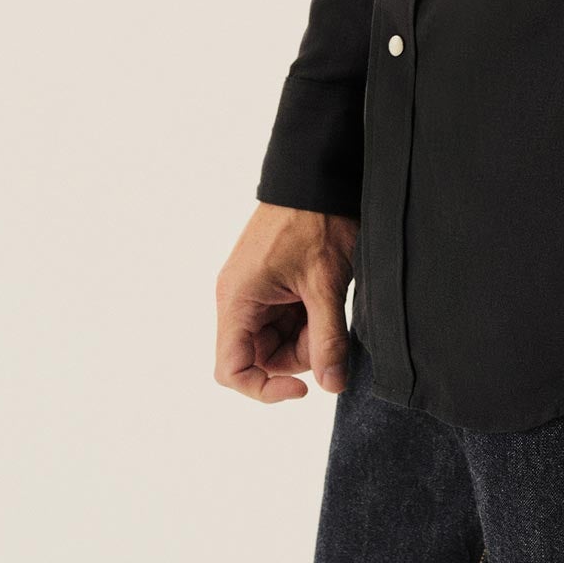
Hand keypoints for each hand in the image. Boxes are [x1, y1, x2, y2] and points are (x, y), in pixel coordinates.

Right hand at [215, 203, 357, 403]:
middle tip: (328, 328)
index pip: (231, 370)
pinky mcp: (271, 283)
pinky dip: (307, 318)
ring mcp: (254, 290)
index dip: (265, 388)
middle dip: (298, 355)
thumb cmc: (315, 221)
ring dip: (306, 335)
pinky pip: (284, 318)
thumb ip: (327, 339)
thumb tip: (332, 385)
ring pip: (276, 339)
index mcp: (237, 300)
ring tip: (329, 302)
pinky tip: (324, 296)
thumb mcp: (325, 284)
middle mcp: (238, 299)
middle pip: (260, 357)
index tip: (304, 385)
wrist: (317, 174)